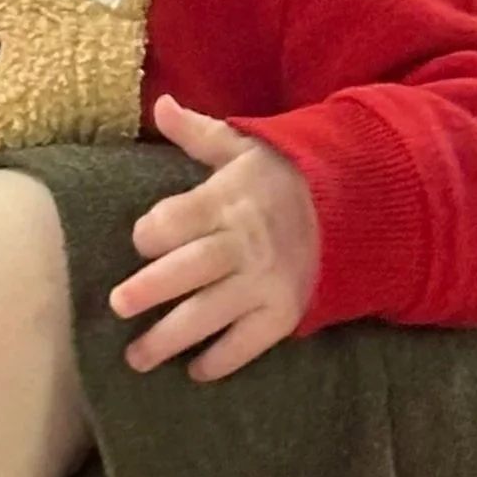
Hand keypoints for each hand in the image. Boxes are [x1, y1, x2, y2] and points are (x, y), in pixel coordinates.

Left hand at [111, 96, 319, 380]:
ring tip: (136, 358)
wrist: (359, 206)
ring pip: (212, 314)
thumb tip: (160, 104)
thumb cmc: (285, 175)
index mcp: (229, 200)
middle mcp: (244, 245)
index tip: (139, 241)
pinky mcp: (285, 311)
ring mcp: (265, 282)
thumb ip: (198, 133)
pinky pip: (250, 342)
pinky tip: (195, 371)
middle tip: (117, 306)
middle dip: (152, 289)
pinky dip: (223, 360)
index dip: (156, 230)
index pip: (183, 217)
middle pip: (191, 269)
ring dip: (172, 338)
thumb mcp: (245, 147)